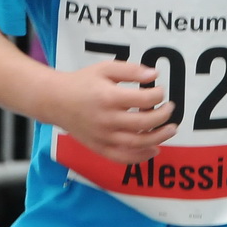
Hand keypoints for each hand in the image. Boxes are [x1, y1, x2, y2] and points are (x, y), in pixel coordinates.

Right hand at [47, 58, 178, 164]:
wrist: (55, 101)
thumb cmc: (82, 82)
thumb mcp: (105, 69)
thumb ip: (131, 70)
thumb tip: (155, 75)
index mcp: (108, 98)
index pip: (144, 99)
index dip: (158, 95)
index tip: (160, 91)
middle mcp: (107, 120)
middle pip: (144, 123)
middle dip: (163, 116)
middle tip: (171, 108)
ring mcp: (103, 137)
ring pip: (137, 143)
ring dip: (159, 138)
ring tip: (171, 129)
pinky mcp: (99, 148)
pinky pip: (123, 158)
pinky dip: (141, 157)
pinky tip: (154, 149)